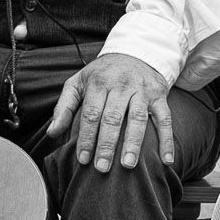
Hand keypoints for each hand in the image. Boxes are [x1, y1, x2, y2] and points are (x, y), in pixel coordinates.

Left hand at [47, 54, 176, 174]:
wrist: (134, 51)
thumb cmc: (102, 74)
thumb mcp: (78, 82)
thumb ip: (64, 107)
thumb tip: (52, 133)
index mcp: (98, 82)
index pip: (90, 113)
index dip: (86, 137)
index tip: (82, 159)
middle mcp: (121, 85)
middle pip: (113, 117)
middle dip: (106, 144)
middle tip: (101, 168)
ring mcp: (142, 90)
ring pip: (137, 118)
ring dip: (133, 143)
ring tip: (128, 165)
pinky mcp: (159, 95)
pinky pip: (165, 118)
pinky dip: (167, 139)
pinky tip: (166, 159)